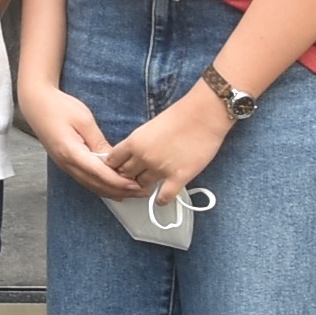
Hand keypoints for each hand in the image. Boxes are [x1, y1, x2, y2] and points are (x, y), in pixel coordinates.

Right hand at [19, 77, 135, 200]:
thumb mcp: (84, 120)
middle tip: (142, 192)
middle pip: (96, 184)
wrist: (36, 104)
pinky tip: (113, 187)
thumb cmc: (59, 107)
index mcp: (71, 152)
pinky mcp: (66, 163)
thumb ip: (99, 142)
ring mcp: (65, 166)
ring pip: (91, 185)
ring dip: (112, 191)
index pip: (99, 173)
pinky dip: (102, 185)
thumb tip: (113, 159)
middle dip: (120, 190)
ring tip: (132, 192)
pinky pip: (86, 180)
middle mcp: (67, 164)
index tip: (136, 185)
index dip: (119, 182)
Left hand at [108, 85, 234, 205]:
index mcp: (134, 142)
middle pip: (125, 176)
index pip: (112, 161)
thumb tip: (133, 155)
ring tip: (152, 181)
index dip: (115, 165)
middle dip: (129, 175)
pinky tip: (163, 196)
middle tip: (136, 174)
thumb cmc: (181, 115)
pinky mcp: (178, 177)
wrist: (204, 115)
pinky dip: (161, 199)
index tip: (120, 166)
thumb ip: (139, 142)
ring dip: (145, 185)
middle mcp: (144, 157)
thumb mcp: (150, 126)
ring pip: (142, 186)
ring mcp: (160, 169)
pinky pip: (164, 197)